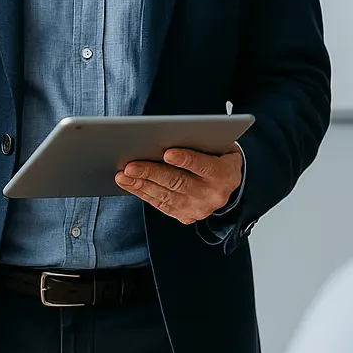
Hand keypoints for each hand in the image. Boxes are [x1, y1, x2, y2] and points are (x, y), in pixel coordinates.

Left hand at [116, 145, 242, 224]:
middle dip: (152, 173)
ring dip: (141, 185)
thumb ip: (200, 141)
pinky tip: (130, 184)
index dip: (186, 160)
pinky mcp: (186, 216)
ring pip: (166, 196)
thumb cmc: (217, 156)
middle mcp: (213, 195)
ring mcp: (199, 208)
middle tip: (131, 166)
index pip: (204, 166)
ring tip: (123, 175)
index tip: (167, 153)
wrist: (228, 184)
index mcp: (224, 174)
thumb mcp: (219, 145)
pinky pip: (161, 205)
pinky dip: (143, 193)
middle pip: (179, 183)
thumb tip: (169, 136)